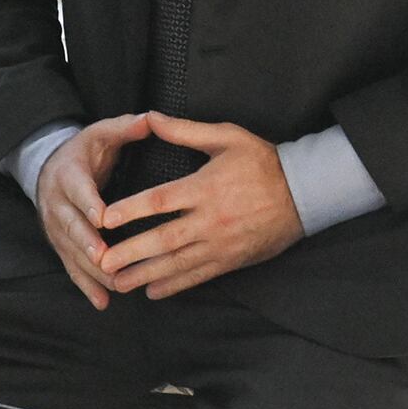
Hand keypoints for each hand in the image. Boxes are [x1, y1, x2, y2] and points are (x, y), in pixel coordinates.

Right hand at [35, 114, 156, 309]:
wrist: (48, 166)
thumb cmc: (84, 151)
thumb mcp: (101, 132)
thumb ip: (126, 128)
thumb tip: (151, 119)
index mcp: (68, 174)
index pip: (77, 189)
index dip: (88, 203)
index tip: (102, 217)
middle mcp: (57, 202)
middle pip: (70, 226)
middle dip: (88, 244)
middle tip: (106, 259)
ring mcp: (56, 226)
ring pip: (71, 251)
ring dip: (91, 270)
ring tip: (113, 285)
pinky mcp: (60, 243)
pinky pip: (71, 267)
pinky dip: (86, 285)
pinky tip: (102, 302)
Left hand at [95, 114, 304, 298]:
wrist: (305, 193)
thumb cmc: (263, 161)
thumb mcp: (226, 137)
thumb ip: (185, 131)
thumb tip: (150, 117)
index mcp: (205, 187)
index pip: (160, 201)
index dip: (131, 210)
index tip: (105, 219)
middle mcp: (210, 219)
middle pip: (164, 239)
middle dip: (131, 252)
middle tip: (102, 262)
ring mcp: (221, 243)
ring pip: (178, 263)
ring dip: (146, 274)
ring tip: (118, 283)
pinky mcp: (232, 259)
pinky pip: (200, 275)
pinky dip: (176, 285)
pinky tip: (153, 291)